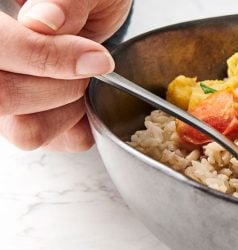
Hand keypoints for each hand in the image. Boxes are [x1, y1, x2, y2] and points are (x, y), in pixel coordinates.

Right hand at [0, 0, 130, 151]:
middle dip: (62, 86)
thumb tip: (44, 20)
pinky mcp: (23, 126)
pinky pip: (53, 143)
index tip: (96, 58)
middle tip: (93, 65)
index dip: (47, 57)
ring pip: (24, 132)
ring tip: (85, 80)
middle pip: (3, 97)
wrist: (90, 13)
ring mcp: (1, 101)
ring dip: (70, 109)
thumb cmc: (80, 2)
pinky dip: (79, 124)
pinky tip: (83, 97)